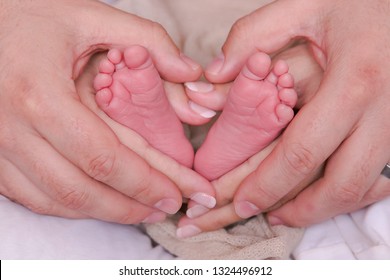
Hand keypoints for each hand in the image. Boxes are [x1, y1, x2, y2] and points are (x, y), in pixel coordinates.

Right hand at [0, 0, 214, 223]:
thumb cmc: (32, 17)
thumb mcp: (91, 16)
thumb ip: (148, 41)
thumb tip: (191, 73)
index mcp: (40, 95)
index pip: (106, 157)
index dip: (148, 182)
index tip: (184, 192)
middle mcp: (12, 129)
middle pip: (84, 190)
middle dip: (135, 205)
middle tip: (170, 206)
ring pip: (59, 201)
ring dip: (108, 212)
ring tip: (145, 210)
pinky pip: (34, 197)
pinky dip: (74, 207)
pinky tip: (103, 203)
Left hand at [205, 0, 389, 226]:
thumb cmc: (363, 1)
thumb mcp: (306, 5)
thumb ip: (254, 36)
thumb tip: (214, 73)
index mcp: (352, 83)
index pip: (300, 152)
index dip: (266, 184)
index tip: (237, 201)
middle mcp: (382, 112)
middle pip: (336, 185)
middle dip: (293, 211)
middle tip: (256, 216)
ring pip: (359, 189)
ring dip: (319, 209)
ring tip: (281, 214)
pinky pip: (373, 177)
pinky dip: (343, 194)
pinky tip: (316, 195)